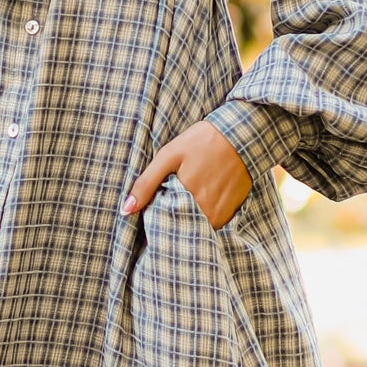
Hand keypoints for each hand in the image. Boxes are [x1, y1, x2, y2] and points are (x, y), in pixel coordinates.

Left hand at [122, 120, 252, 229]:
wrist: (241, 136)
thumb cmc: (202, 142)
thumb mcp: (169, 156)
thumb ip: (146, 183)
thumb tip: (126, 210)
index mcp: (184, 199)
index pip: (162, 225)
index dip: (153, 222)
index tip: (150, 215)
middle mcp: (204, 212)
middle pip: (179, 229)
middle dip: (169, 223)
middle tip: (166, 207)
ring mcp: (219, 215)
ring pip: (195, 229)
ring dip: (186, 222)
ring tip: (182, 204)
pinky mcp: (230, 213)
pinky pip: (211, 225)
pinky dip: (202, 219)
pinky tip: (198, 203)